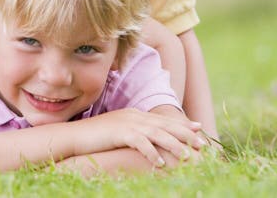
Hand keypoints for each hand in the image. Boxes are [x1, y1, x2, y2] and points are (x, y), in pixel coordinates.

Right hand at [74, 107, 204, 165]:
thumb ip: (133, 133)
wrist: (74, 136)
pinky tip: (160, 163)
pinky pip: (140, 143)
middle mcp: (134, 115)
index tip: (198, 129)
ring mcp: (127, 122)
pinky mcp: (119, 132)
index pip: (162, 119)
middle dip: (185, 134)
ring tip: (187, 157)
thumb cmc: (95, 138)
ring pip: (157, 133)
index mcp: (134, 114)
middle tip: (202, 144)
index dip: (181, 124)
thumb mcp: (117, 132)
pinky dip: (152, 153)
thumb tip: (147, 141)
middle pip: (165, 124)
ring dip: (174, 145)